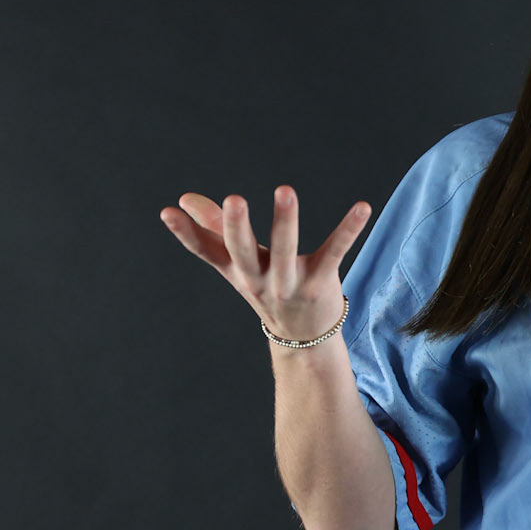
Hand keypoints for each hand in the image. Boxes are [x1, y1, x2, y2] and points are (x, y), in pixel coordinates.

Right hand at [159, 185, 371, 343]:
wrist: (303, 338)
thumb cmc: (266, 288)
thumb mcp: (238, 264)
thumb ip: (214, 229)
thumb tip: (184, 200)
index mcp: (237, 271)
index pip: (207, 251)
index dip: (186, 233)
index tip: (168, 211)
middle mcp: (259, 279)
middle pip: (243, 252)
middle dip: (237, 226)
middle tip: (232, 199)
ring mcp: (290, 282)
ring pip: (286, 250)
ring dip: (285, 221)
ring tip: (285, 190)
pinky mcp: (321, 281)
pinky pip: (335, 251)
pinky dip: (349, 228)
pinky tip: (363, 206)